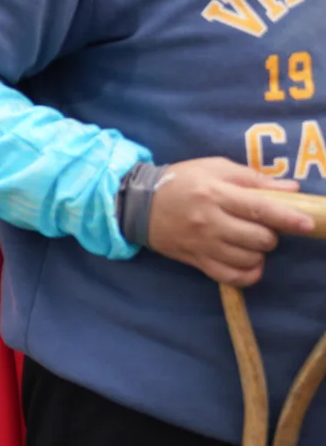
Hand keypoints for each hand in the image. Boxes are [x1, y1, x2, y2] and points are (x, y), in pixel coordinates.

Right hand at [146, 157, 312, 285]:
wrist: (137, 204)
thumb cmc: (181, 181)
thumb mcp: (215, 168)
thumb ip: (253, 179)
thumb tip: (292, 191)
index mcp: (216, 194)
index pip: (260, 209)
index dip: (288, 218)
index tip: (307, 224)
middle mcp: (210, 222)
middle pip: (259, 239)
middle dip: (270, 235)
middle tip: (261, 226)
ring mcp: (202, 244)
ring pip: (248, 259)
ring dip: (258, 252)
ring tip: (250, 242)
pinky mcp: (196, 260)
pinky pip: (230, 277)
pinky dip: (247, 274)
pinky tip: (248, 264)